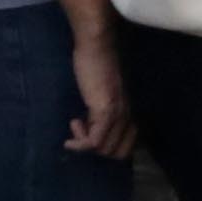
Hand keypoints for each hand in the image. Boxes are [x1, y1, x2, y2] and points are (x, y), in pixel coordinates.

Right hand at [63, 18, 129, 158]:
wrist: (96, 47)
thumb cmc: (95, 66)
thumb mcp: (101, 93)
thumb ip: (102, 109)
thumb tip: (92, 125)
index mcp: (129, 112)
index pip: (127, 147)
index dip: (106, 147)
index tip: (90, 133)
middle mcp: (127, 116)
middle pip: (118, 154)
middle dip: (96, 149)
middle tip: (80, 130)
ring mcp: (118, 113)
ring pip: (105, 149)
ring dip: (85, 143)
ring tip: (75, 124)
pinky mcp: (105, 109)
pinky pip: (94, 141)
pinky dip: (80, 141)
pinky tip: (73, 125)